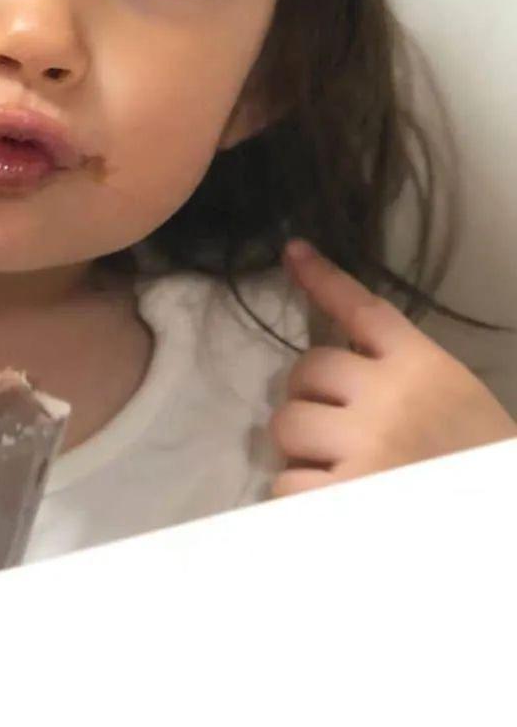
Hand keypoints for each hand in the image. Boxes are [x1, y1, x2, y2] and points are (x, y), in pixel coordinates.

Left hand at [268, 239, 516, 497]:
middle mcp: (389, 398)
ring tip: (340, 470)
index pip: (364, 310)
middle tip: (337, 429)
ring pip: (287, 425)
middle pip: (305, 370)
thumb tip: (333, 371)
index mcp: (424, 369)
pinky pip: (286, 483)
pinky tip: (337, 503)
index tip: (294, 253)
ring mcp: (365, 446)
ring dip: (302, 449)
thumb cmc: (479, 463)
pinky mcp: (344, 496)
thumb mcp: (456, 403)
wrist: (506, 528)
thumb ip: (402, 379)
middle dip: (310, 399)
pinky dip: (301, 497)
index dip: (323, 280)